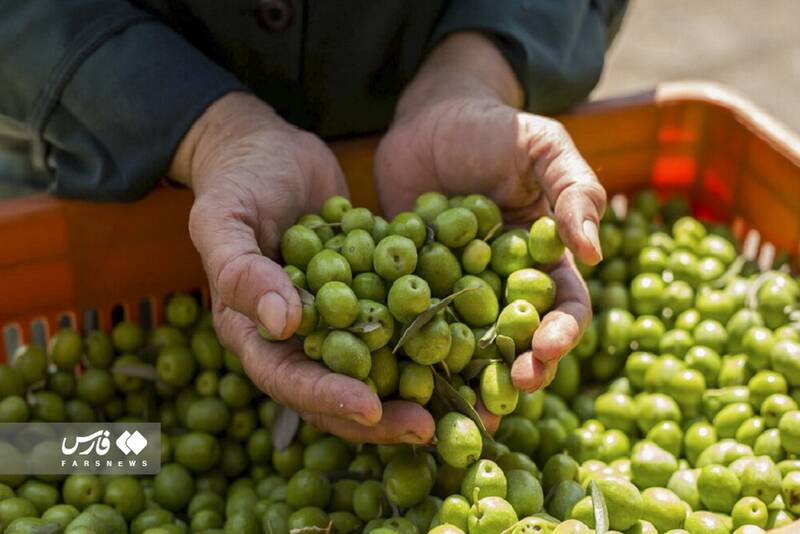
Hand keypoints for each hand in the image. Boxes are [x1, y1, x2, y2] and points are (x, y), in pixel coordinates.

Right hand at [169, 92, 433, 442]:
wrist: (272, 149)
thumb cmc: (239, 180)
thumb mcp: (224, 219)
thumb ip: (242, 272)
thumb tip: (282, 323)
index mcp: (253, 332)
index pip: (287, 379)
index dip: (327, 397)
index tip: (370, 405)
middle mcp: (295, 338)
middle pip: (336, 389)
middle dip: (379, 413)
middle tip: (428, 426)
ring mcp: (335, 319)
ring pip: (374, 367)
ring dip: (411, 388)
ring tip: (456, 405)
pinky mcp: (368, 295)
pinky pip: (398, 325)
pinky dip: (428, 340)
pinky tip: (467, 348)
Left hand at [375, 33, 606, 391]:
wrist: (429, 116)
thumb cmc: (495, 128)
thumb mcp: (542, 147)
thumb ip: (573, 191)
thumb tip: (593, 251)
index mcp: (542, 261)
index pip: (562, 306)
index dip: (560, 333)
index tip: (545, 350)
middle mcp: (501, 285)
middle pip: (515, 341)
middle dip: (513, 372)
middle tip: (503, 398)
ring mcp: (454, 290)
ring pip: (464, 346)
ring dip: (464, 381)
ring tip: (458, 414)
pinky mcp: (410, 286)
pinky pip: (412, 323)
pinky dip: (409, 351)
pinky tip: (398, 377)